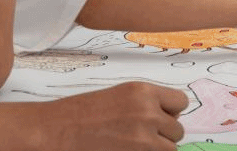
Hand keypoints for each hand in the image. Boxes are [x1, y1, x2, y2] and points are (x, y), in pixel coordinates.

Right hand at [41, 82, 186, 150]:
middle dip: (164, 135)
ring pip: (170, 149)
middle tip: (142, 137)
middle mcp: (148, 112)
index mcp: (144, 92)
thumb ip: (147, 103)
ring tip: (135, 146)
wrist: (55, 131)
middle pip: (177, 130)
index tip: (162, 119)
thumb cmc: (82, 114)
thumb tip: (168, 117)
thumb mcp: (121, 96)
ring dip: (158, 150)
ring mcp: (143, 138)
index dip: (172, 113)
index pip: (181, 102)